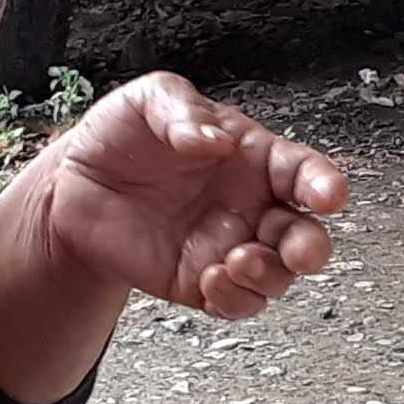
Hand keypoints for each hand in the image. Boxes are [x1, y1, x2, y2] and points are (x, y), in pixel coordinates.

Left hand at [0, 75, 348, 402]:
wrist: (74, 185)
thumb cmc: (122, 137)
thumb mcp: (148, 100)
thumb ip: (181, 110)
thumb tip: (213, 139)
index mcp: (253, 157)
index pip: (303, 172)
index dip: (324, 184)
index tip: (329, 195)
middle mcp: (250, 205)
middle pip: (304, 234)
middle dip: (311, 247)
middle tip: (298, 250)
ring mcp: (228, 247)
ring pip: (277, 275)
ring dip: (269, 276)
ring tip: (234, 262)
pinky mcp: (200, 282)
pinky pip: (237, 303)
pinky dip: (235, 300)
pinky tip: (211, 279)